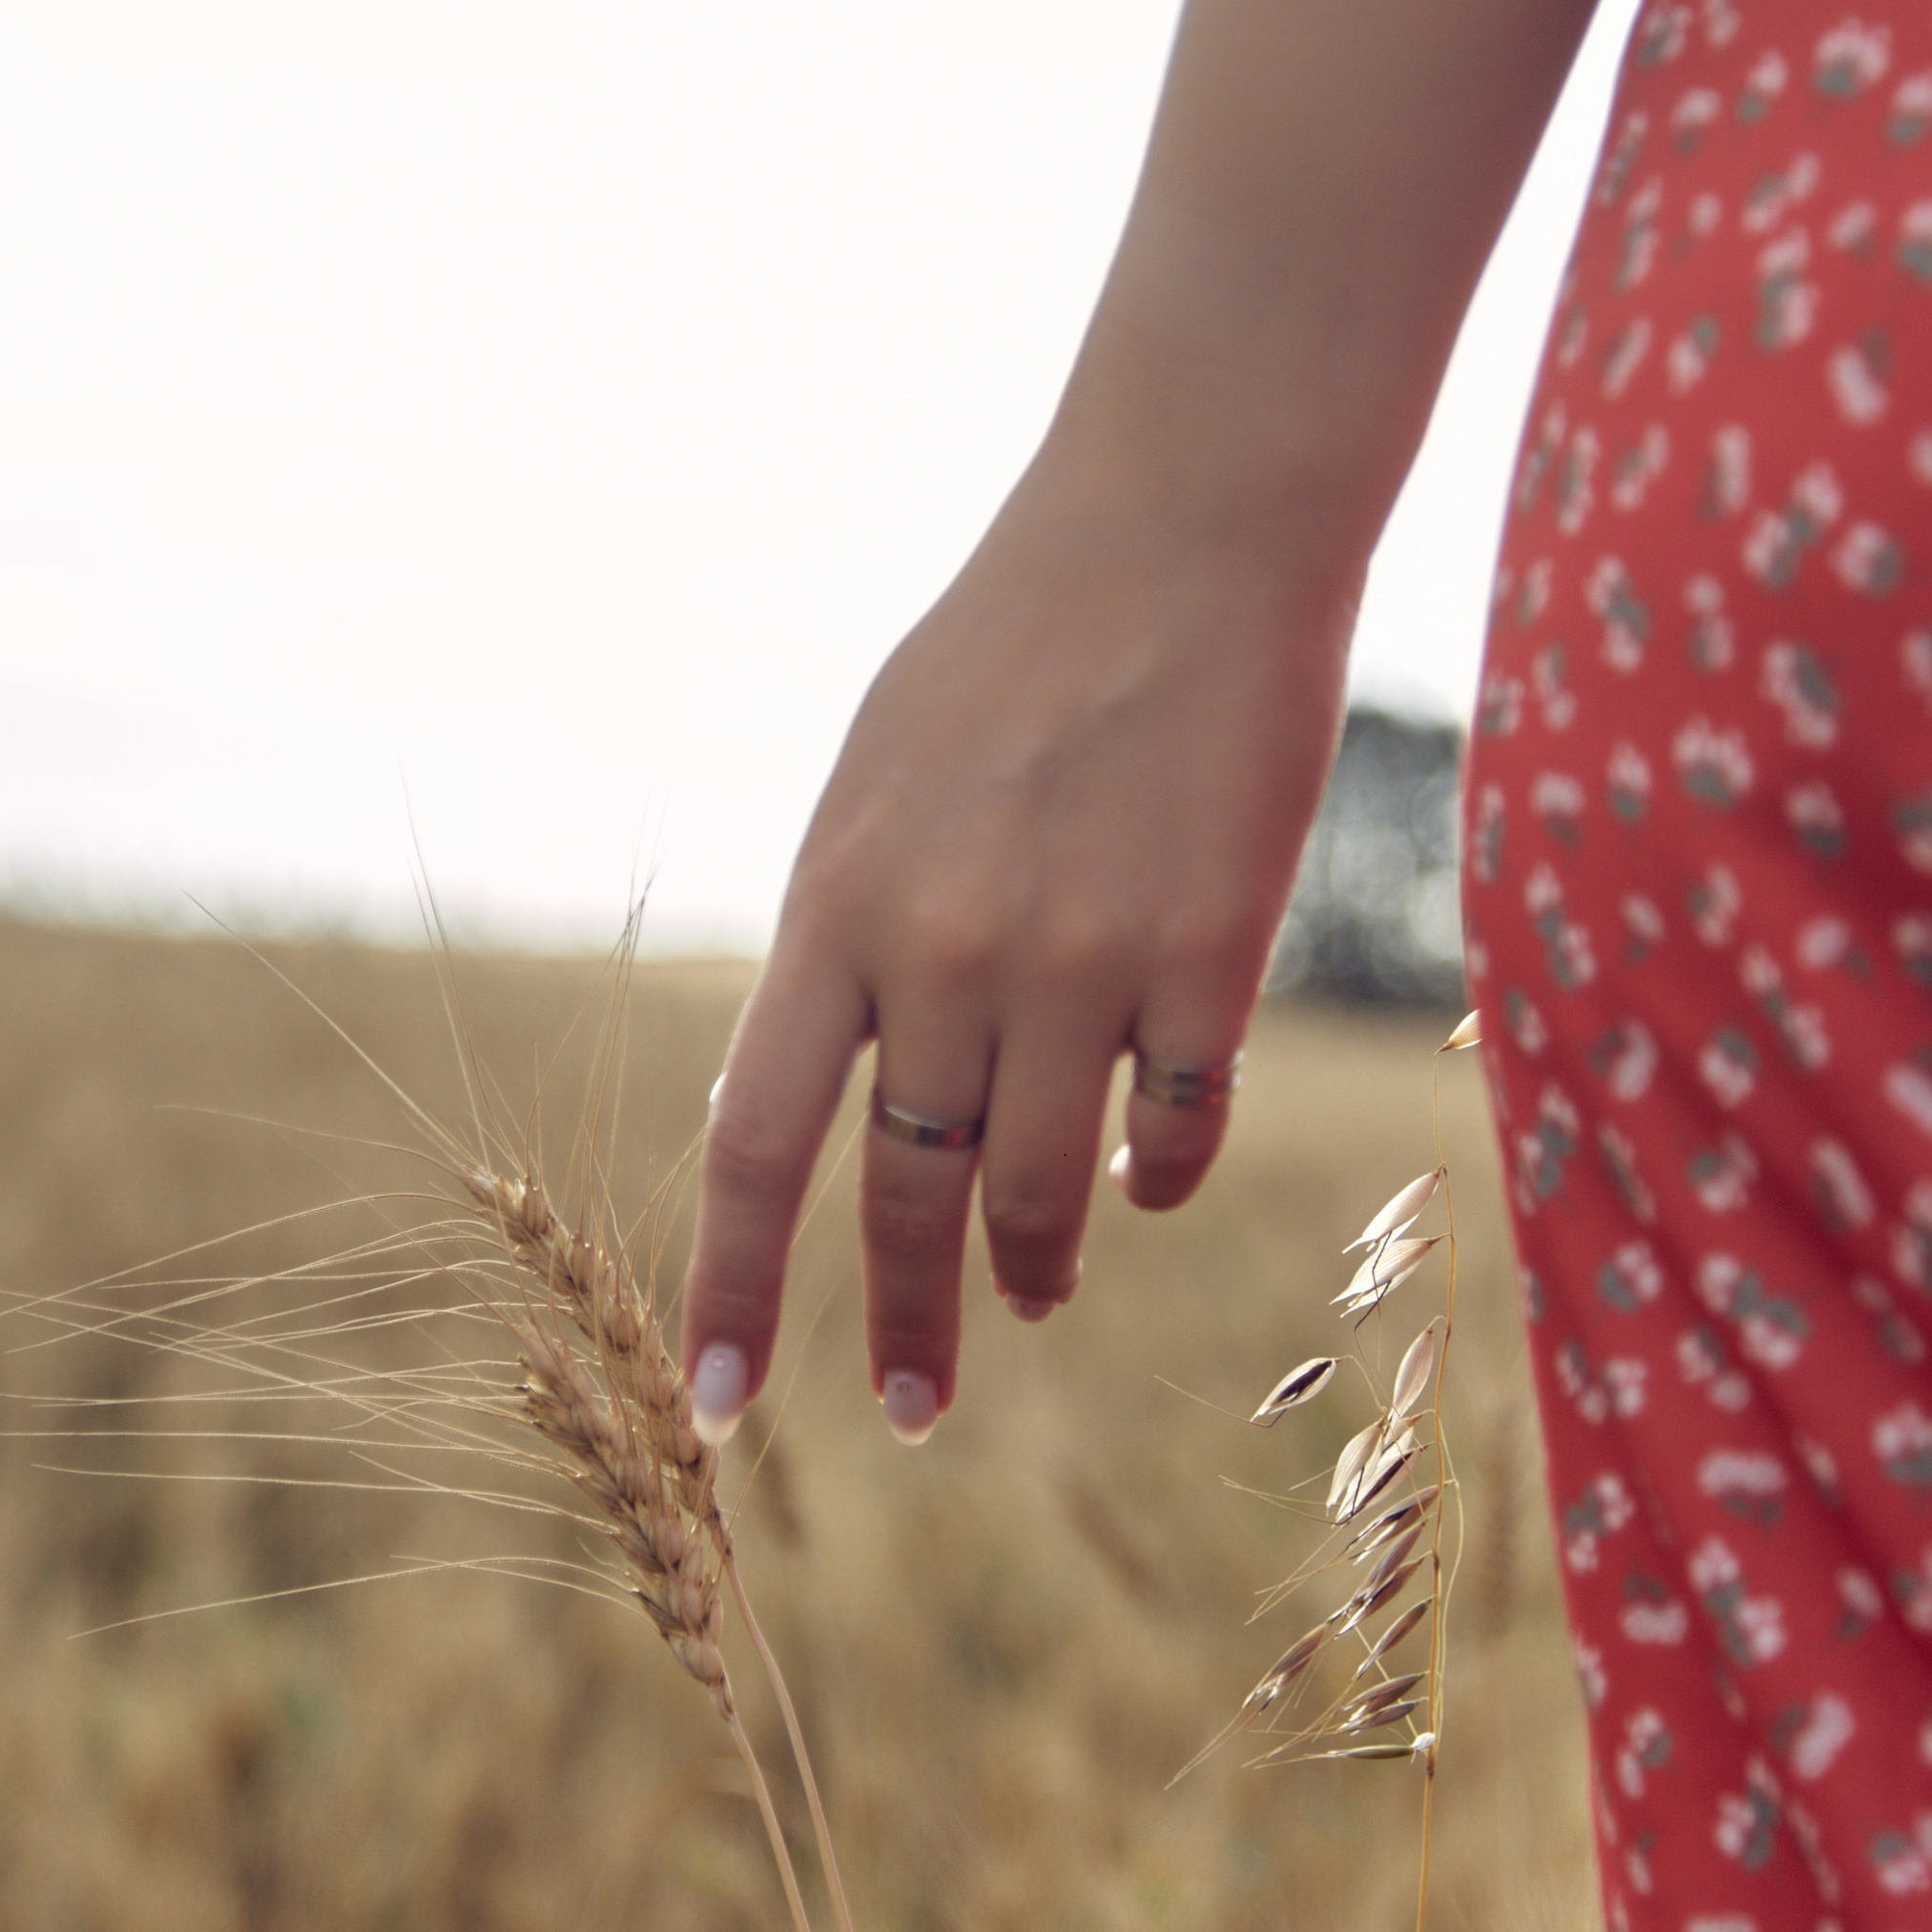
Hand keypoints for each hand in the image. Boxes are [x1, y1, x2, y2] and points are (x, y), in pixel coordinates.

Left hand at [680, 394, 1359, 1443]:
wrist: (1185, 525)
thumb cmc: (1017, 645)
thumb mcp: (874, 781)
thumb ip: (845, 934)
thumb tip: (810, 1089)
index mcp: (837, 904)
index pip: (754, 1141)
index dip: (732, 1285)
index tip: (720, 1403)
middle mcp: (946, 954)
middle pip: (907, 1199)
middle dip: (907, 1325)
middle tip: (914, 1405)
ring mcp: (1083, 963)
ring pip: (1040, 1190)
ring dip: (1033, 1264)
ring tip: (1038, 1291)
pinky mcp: (1211, 959)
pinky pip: (1173, 1134)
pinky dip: (1154, 1179)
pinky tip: (1144, 1182)